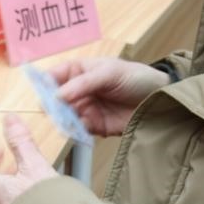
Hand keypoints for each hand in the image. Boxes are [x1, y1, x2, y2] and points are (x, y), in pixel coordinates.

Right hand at [50, 57, 168, 136]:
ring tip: (66, 123)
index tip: (42, 94)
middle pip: (54, 99)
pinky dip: (75, 132)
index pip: (52, 76)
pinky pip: (78, 130)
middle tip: (54, 112)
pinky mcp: (94, 126)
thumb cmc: (136, 78)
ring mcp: (85, 109)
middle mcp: (77, 91)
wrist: (161, 100)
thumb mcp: (109, 73)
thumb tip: (57, 95)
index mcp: (78, 71)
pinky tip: (78, 130)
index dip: (44, 84)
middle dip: (52, 106)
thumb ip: (83, 83)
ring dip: (62, 120)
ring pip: (64, 116)